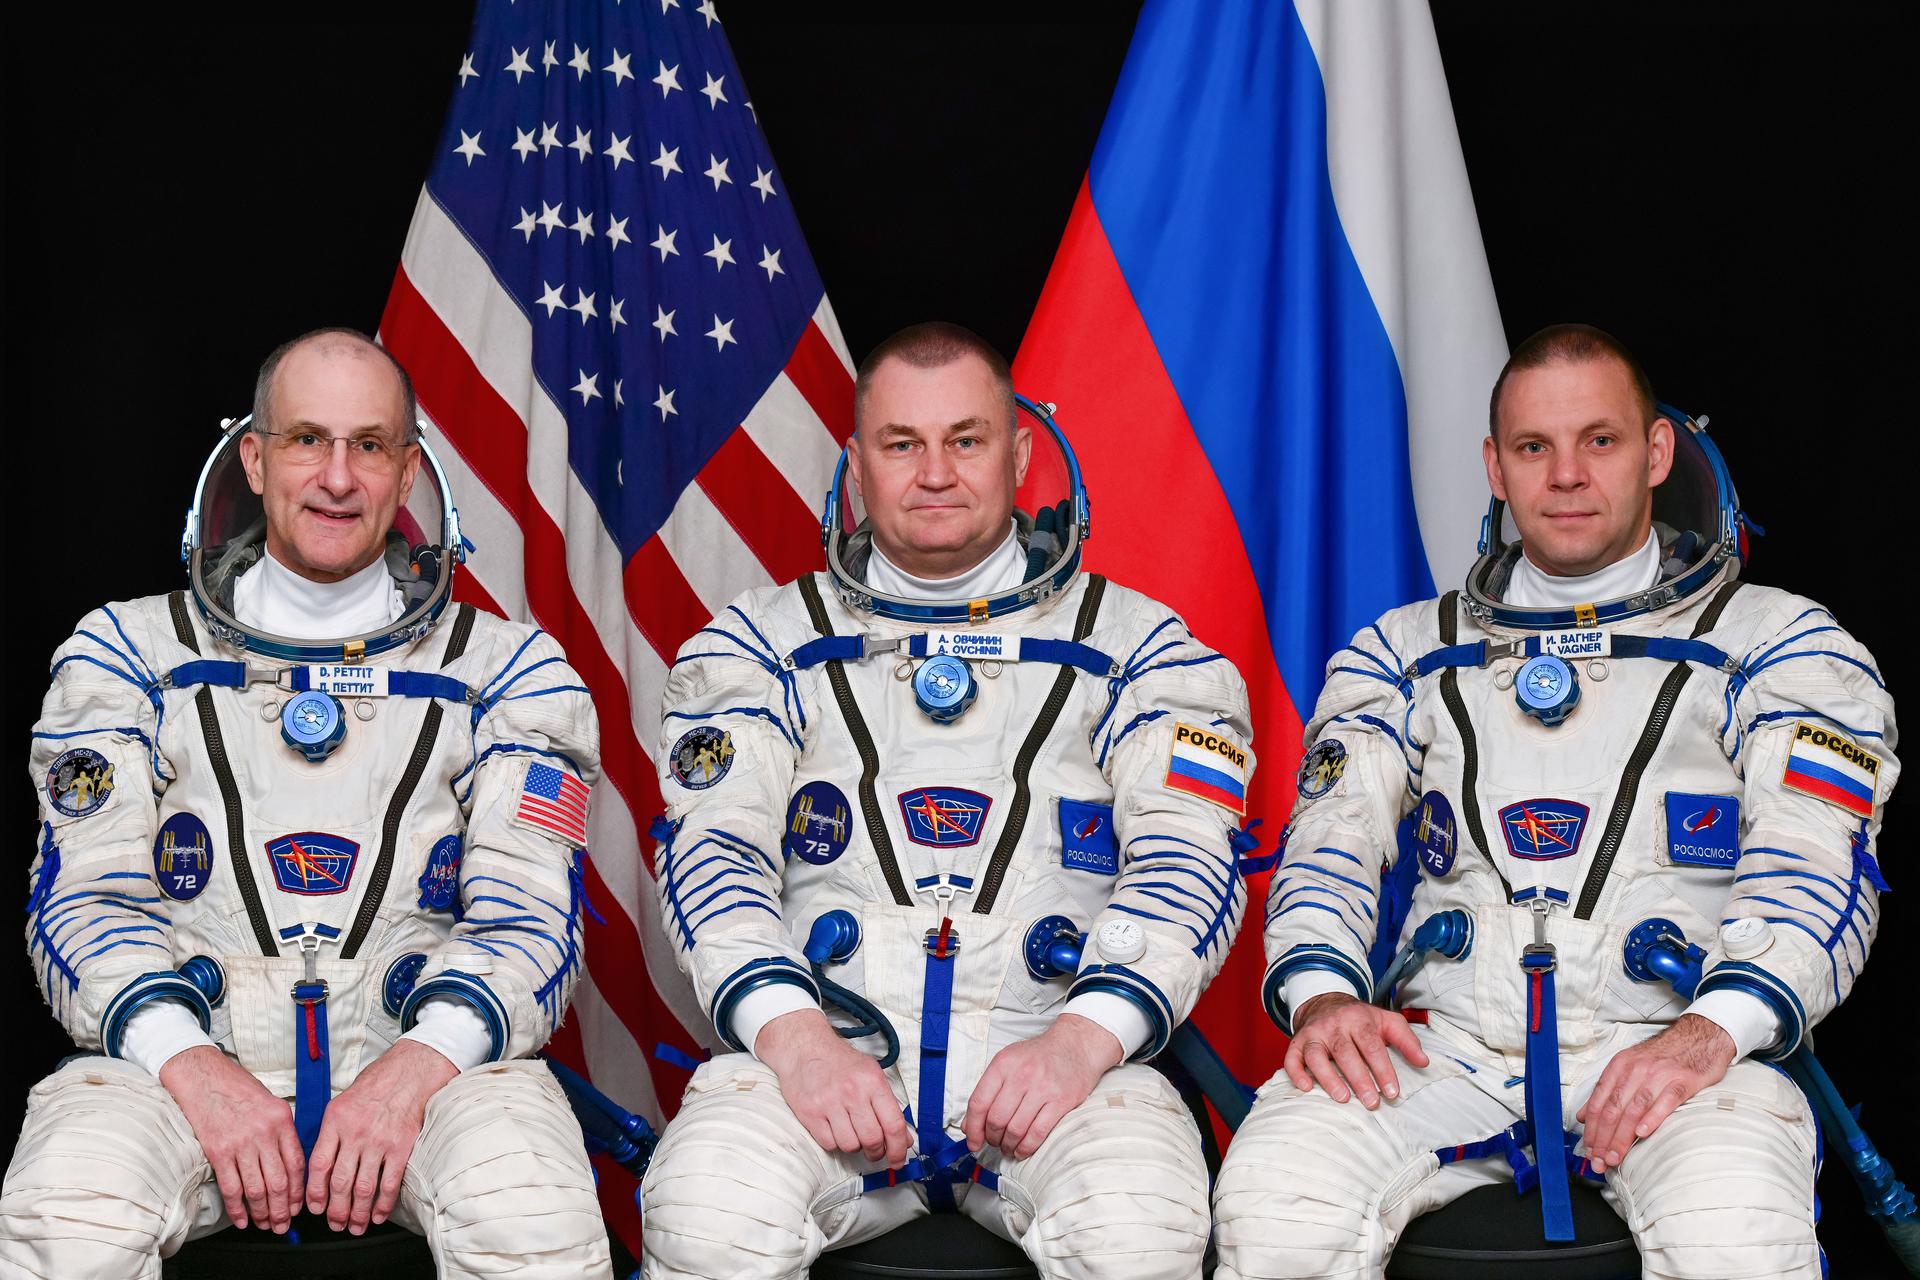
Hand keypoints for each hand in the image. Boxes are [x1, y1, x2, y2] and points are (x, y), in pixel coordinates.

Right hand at [158, 1045, 304, 1232]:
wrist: (203, 1077)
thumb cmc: (237, 1088)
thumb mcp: (271, 1103)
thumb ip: (281, 1131)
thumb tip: (289, 1162)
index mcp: (281, 1121)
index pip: (297, 1164)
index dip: (298, 1191)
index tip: (298, 1206)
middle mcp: (264, 1133)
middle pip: (279, 1182)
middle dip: (283, 1209)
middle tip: (283, 1224)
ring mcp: (241, 1143)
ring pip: (257, 1189)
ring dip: (262, 1212)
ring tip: (265, 1225)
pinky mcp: (218, 1151)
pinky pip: (231, 1188)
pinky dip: (237, 1208)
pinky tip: (241, 1219)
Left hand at [305, 1038, 458, 1232]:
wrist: (410, 1072)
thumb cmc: (376, 1085)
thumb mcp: (342, 1102)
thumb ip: (330, 1132)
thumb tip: (321, 1164)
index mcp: (335, 1121)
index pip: (318, 1165)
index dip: (314, 1192)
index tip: (314, 1207)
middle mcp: (355, 1133)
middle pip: (340, 1182)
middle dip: (335, 1210)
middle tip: (335, 1224)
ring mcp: (379, 1141)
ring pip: (363, 1187)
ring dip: (357, 1212)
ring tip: (355, 1225)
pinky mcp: (401, 1146)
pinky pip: (389, 1183)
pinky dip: (383, 1204)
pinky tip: (379, 1215)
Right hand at [757, 1008, 910, 1166]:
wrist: (804, 1048)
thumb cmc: (840, 1062)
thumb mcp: (871, 1073)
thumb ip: (889, 1106)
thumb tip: (904, 1138)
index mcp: (872, 1081)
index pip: (894, 1124)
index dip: (899, 1148)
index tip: (898, 1160)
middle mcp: (852, 1092)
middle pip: (873, 1140)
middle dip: (876, 1152)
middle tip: (874, 1150)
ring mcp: (829, 1103)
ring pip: (851, 1146)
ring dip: (854, 1146)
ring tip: (850, 1131)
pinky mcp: (810, 1113)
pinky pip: (829, 1144)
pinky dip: (834, 1142)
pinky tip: (834, 1128)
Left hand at [962, 1013, 1122, 1159]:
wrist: (1076, 1045)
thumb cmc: (1039, 1056)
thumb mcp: (1008, 1063)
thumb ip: (987, 1091)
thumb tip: (969, 1125)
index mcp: (1003, 1064)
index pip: (979, 1102)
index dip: (973, 1128)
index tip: (973, 1141)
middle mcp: (1021, 1075)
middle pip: (996, 1119)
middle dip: (992, 1138)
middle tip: (994, 1142)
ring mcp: (1042, 1088)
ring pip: (1015, 1129)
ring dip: (1008, 1145)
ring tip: (1008, 1147)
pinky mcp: (1061, 1101)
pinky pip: (1037, 1133)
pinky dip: (1026, 1148)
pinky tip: (1022, 1150)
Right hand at [1284, 992, 1428, 1108]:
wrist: (1324, 1001)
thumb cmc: (1359, 1018)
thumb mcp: (1386, 1021)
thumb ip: (1406, 1040)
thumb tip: (1423, 1062)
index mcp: (1358, 1019)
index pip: (1371, 1045)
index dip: (1382, 1069)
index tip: (1392, 1092)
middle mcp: (1333, 1025)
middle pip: (1345, 1052)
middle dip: (1359, 1078)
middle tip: (1372, 1102)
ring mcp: (1313, 1034)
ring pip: (1316, 1055)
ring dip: (1328, 1078)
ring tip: (1342, 1098)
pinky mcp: (1296, 1043)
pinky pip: (1291, 1058)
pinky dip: (1296, 1073)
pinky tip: (1306, 1087)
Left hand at [1576, 1013, 1733, 1172]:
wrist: (1699, 1037)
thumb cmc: (1663, 1057)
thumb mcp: (1628, 1067)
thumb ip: (1606, 1091)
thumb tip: (1583, 1116)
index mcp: (1619, 1067)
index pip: (1599, 1102)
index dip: (1592, 1129)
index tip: (1589, 1150)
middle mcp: (1635, 1070)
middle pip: (1613, 1108)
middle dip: (1602, 1138)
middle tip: (1598, 1161)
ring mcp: (1659, 1075)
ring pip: (1634, 1109)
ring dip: (1621, 1136)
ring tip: (1614, 1157)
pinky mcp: (1682, 1081)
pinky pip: (1665, 1101)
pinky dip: (1652, 1118)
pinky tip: (1642, 1133)